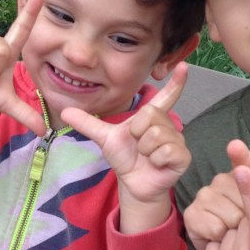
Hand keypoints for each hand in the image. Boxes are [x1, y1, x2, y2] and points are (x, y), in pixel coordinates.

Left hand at [61, 63, 190, 230]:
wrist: (133, 183)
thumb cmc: (125, 158)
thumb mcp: (105, 138)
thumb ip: (88, 124)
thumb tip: (65, 112)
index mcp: (152, 118)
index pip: (166, 97)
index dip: (176, 82)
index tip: (184, 66)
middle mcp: (168, 126)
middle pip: (150, 114)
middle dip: (137, 132)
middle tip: (137, 145)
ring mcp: (177, 141)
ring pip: (156, 134)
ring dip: (144, 148)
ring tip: (146, 156)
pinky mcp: (183, 157)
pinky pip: (166, 151)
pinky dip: (155, 159)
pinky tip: (155, 164)